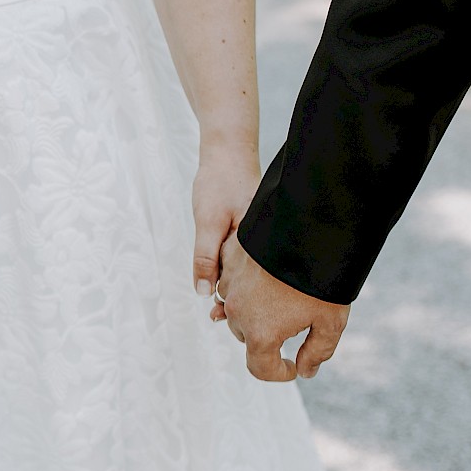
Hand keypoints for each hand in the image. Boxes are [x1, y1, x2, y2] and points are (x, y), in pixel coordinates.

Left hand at [191, 146, 260, 301]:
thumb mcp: (207, 221)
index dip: (238, 302)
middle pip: (255, 281)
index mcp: (261, 241)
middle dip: (238, 300)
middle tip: (217, 317)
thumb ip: (205, 258)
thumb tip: (204, 293)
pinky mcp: (256, 234)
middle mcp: (267, 243)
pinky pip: (247, 259)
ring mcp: (263, 238)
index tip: (220, 316)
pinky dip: (235, 271)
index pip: (254, 282)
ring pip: (250, 272)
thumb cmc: (219, 182)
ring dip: (235, 287)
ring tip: (218, 311)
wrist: (227, 152)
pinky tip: (223, 283)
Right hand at [214, 235, 349, 380]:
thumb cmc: (324, 279)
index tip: (292, 366)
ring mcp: (230, 286)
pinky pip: (233, 283)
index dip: (278, 373)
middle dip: (268, 338)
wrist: (312, 228)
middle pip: (247, 338)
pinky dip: (246, 287)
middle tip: (295, 324)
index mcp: (260, 334)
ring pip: (238, 311)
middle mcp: (237, 313)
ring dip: (254, 312)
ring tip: (281, 298)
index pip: (260, 368)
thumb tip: (305, 371)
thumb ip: (317, 353)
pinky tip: (268, 277)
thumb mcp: (330, 322)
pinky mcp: (229, 262)